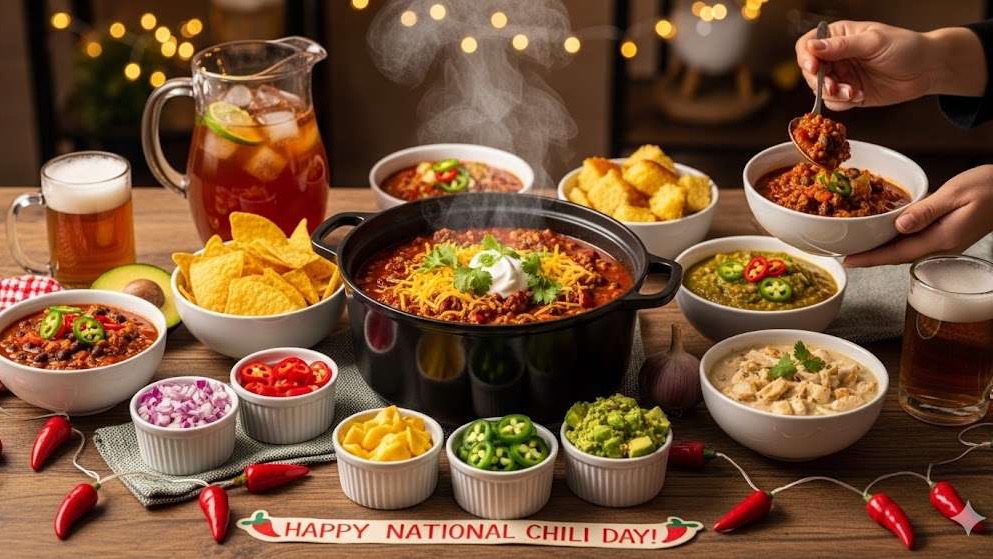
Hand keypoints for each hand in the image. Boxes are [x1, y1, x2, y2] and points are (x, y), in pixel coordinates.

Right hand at [795, 21, 985, 110]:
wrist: (927, 69)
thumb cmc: (905, 47)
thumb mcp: (873, 42)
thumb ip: (842, 46)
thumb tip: (812, 47)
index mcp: (839, 36)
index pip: (808, 45)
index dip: (806, 57)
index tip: (813, 67)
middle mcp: (836, 56)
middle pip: (809, 71)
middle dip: (820, 82)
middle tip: (835, 87)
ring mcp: (842, 75)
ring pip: (820, 90)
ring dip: (834, 94)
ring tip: (854, 92)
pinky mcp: (849, 93)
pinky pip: (834, 103)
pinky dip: (844, 103)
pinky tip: (860, 96)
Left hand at [844, 165, 992, 266]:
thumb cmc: (989, 187)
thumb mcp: (955, 194)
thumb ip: (926, 211)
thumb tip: (899, 225)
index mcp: (942, 238)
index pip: (897, 253)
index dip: (871, 258)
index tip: (849, 261)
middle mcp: (942, 246)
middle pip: (898, 256)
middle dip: (872, 258)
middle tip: (846, 256)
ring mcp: (946, 243)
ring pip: (907, 251)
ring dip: (883, 251)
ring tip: (859, 249)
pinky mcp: (949, 236)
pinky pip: (917, 243)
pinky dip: (898, 242)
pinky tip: (887, 235)